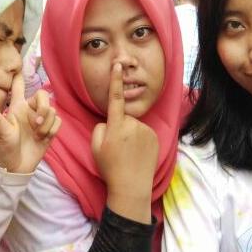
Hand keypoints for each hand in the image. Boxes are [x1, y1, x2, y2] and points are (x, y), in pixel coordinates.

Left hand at [0, 72, 60, 173]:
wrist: (17, 167)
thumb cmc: (5, 149)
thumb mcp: (1, 132)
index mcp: (17, 107)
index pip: (19, 87)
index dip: (21, 75)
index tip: (23, 61)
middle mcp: (30, 111)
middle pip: (44, 96)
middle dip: (44, 109)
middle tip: (36, 124)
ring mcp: (41, 121)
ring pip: (53, 110)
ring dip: (46, 124)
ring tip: (37, 135)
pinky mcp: (49, 130)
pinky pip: (58, 122)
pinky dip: (52, 130)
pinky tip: (44, 138)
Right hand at [91, 63, 158, 215]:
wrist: (132, 186)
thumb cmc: (110, 167)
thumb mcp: (95, 147)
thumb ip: (100, 128)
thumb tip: (109, 121)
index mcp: (116, 126)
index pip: (115, 98)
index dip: (115, 81)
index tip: (117, 65)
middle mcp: (133, 125)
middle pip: (123, 118)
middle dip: (118, 127)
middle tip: (116, 147)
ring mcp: (146, 131)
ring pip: (133, 126)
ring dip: (130, 135)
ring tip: (127, 153)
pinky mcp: (155, 137)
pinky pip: (143, 133)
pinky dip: (140, 140)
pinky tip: (137, 154)